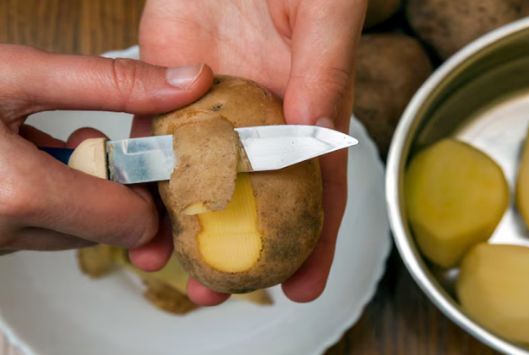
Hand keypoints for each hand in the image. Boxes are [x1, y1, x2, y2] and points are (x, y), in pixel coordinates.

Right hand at [0, 44, 212, 251]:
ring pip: (79, 230)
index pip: (135, 223)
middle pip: (111, 228)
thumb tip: (188, 84)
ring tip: (55, 144)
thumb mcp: (21, 74)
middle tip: (91, 140)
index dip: (150, 187)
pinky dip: (53, 198)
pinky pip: (45, 228)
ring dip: (84, 189)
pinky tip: (32, 161)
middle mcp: (9, 231)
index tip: (148, 155)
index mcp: (25, 195)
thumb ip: (110, 83)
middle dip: (115, 183)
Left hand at [133, 0, 366, 303]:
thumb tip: (312, 132)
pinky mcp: (168, 89)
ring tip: (168, 268)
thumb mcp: (325, 17)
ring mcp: (213, 113)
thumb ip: (324, 71)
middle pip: (254, 203)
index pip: (316, 190)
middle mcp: (260, 126)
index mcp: (308, 115)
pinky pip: (153, 140)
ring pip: (199, 183)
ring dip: (184, 229)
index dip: (314, 242)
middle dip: (239, 252)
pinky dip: (142, 177)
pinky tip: (134, 209)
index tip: (303, 283)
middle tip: (223, 292)